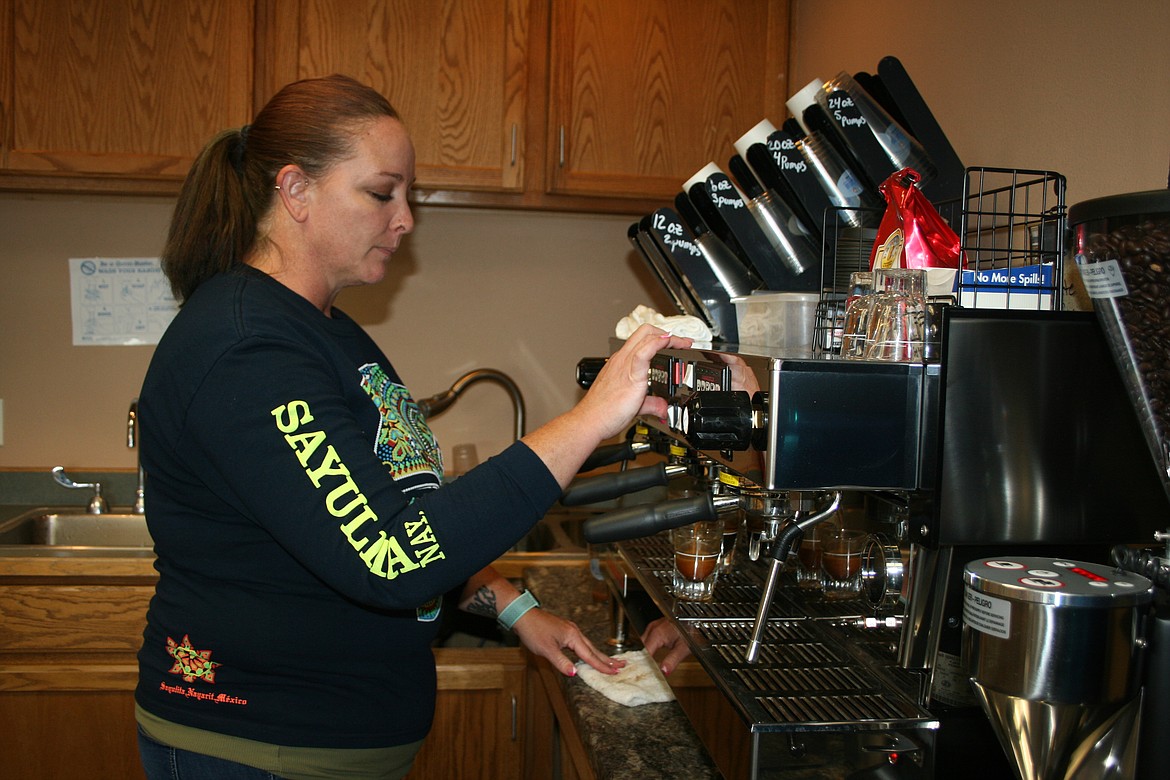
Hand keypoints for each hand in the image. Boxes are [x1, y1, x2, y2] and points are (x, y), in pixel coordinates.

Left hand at [513, 608, 624, 676]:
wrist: (523, 616)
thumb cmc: (533, 631)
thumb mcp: (547, 650)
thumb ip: (561, 662)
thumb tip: (574, 673)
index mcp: (573, 636)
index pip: (590, 655)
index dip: (602, 666)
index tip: (614, 673)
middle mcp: (574, 632)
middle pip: (594, 649)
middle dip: (608, 659)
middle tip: (622, 666)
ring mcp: (570, 630)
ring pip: (588, 646)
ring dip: (600, 655)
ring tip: (611, 662)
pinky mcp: (565, 631)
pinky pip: (581, 643)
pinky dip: (589, 651)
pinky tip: (589, 654)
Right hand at [576, 324, 692, 440]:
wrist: (590, 421)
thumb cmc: (603, 412)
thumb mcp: (634, 405)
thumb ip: (651, 404)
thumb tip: (662, 409)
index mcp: (622, 363)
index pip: (642, 341)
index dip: (661, 338)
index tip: (675, 344)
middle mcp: (623, 360)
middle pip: (645, 331)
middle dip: (667, 333)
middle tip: (681, 342)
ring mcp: (625, 365)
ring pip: (646, 336)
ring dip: (669, 337)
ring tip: (682, 344)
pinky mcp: (630, 375)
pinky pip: (643, 352)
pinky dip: (658, 344)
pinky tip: (668, 343)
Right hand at [640, 617, 690, 674]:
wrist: (694, 620)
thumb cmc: (692, 630)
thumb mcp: (684, 648)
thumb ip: (672, 660)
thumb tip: (663, 671)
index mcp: (658, 633)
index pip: (644, 651)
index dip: (642, 662)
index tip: (643, 672)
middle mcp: (653, 628)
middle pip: (640, 647)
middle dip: (640, 659)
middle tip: (643, 672)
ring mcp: (653, 627)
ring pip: (642, 643)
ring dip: (642, 654)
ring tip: (646, 666)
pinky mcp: (655, 628)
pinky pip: (646, 639)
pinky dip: (646, 649)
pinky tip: (649, 657)